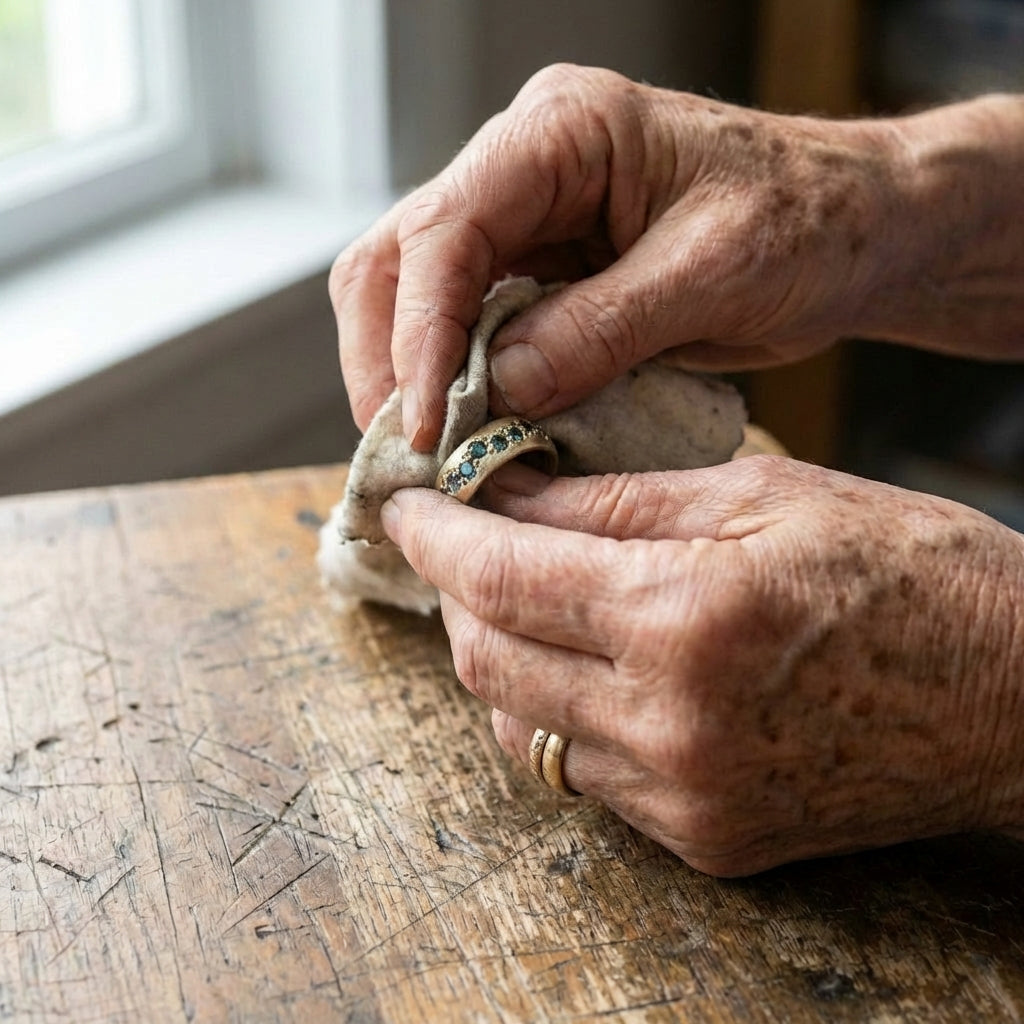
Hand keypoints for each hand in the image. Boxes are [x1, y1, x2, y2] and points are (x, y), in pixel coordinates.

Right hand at [330, 63, 1023, 450]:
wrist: (852, 230)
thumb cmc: (806, 223)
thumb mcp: (711, 274)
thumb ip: (600, 329)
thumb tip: (499, 392)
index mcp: (563, 132)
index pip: (446, 228)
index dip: (420, 334)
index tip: (426, 425)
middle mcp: (524, 167)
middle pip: (400, 258)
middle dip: (388, 359)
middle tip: (406, 452)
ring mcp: (526, 220)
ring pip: (417, 295)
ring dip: (410, 377)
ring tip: (430, 454)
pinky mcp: (541, 272)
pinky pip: (470, 328)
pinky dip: (458, 383)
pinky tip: (470, 432)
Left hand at [381, 458, 1023, 875]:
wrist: (1015, 698)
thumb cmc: (907, 572)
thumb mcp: (762, 495)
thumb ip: (617, 500)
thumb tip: (510, 493)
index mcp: (684, 615)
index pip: (501, 576)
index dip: (436, 536)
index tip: (407, 505)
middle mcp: (669, 722)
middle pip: (485, 661)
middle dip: (455, 593)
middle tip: (463, 542)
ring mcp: (683, 795)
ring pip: (519, 725)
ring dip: (497, 655)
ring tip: (521, 597)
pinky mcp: (704, 838)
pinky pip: (581, 774)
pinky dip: (556, 712)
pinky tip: (584, 665)